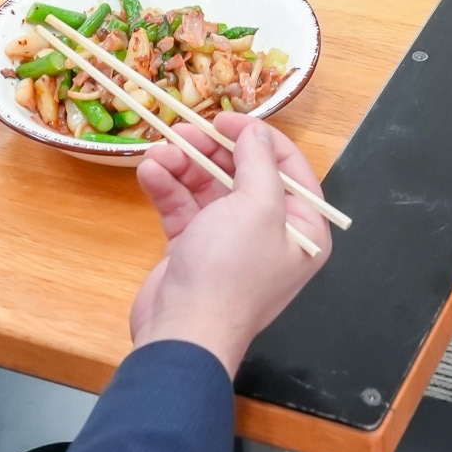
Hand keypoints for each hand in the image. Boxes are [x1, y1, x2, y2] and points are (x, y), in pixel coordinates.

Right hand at [130, 116, 329, 378]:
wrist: (183, 333)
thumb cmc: (231, 269)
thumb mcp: (257, 207)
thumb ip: (259, 162)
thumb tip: (256, 132)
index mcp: (301, 229)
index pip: (289, 168)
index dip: (259, 138)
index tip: (227, 118)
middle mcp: (269, 233)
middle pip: (242, 173)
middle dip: (211, 150)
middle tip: (184, 129)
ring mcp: (229, 241)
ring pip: (207, 186)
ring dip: (182, 165)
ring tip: (159, 152)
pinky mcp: (194, 248)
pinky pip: (184, 207)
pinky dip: (167, 187)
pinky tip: (150, 172)